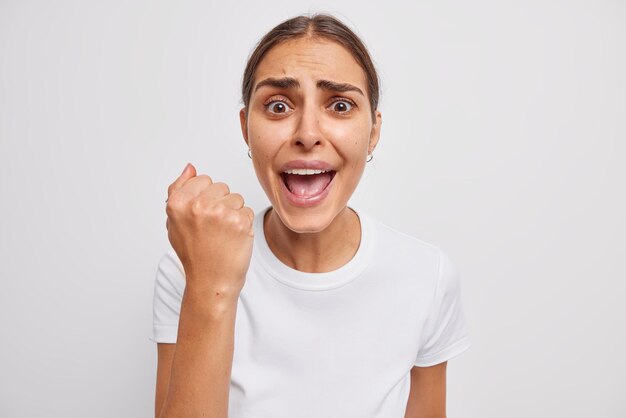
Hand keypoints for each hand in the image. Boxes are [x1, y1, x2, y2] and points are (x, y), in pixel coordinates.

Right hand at [165, 163, 253, 294]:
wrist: (211, 281)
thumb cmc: (194, 253)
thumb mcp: (175, 221)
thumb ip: (179, 190)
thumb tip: (190, 167)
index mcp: (178, 202)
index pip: (202, 180)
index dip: (205, 198)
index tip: (201, 218)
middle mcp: (197, 205)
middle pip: (221, 187)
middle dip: (220, 204)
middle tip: (213, 228)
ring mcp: (220, 213)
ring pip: (236, 198)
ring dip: (233, 213)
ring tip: (223, 234)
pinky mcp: (240, 221)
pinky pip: (247, 210)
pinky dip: (244, 224)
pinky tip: (234, 238)